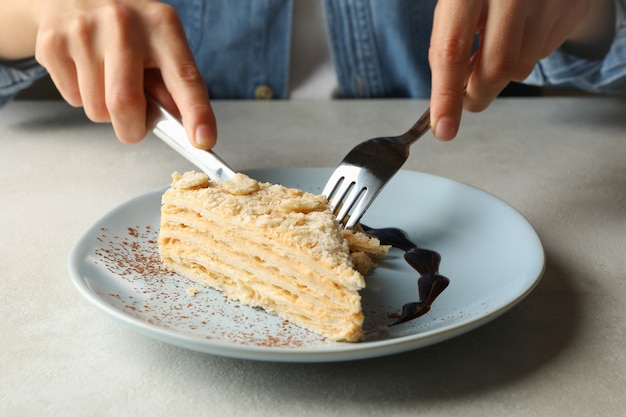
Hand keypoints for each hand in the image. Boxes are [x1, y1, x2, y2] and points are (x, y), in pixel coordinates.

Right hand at [33, 0, 215, 147]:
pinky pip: (73, 100)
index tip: (203, 141)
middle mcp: (123, 23)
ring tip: (108, 80)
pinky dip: (83, 97)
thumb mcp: (161, 45)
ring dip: (106, 111)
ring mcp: (83, 31)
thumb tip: (184, 128)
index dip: (196, 113)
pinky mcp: (52, 43)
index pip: (184, 78)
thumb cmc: (129, 30)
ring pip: (97, 110)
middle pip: (125, 104)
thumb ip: (173, 85)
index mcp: (162, 26)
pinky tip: (86, 71)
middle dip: (132, 128)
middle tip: (135, 123)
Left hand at [428, 0, 591, 140]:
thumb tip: (449, 98)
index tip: (444, 129)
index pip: (452, 50)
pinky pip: (543, 55)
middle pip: (495, 68)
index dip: (446, 95)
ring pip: (521, 68)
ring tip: (498, 41)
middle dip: (478, 94)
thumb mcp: (455, 7)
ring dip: (503, 71)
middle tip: (468, 98)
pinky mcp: (572, 7)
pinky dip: (525, 54)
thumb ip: (449, 47)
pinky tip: (522, 30)